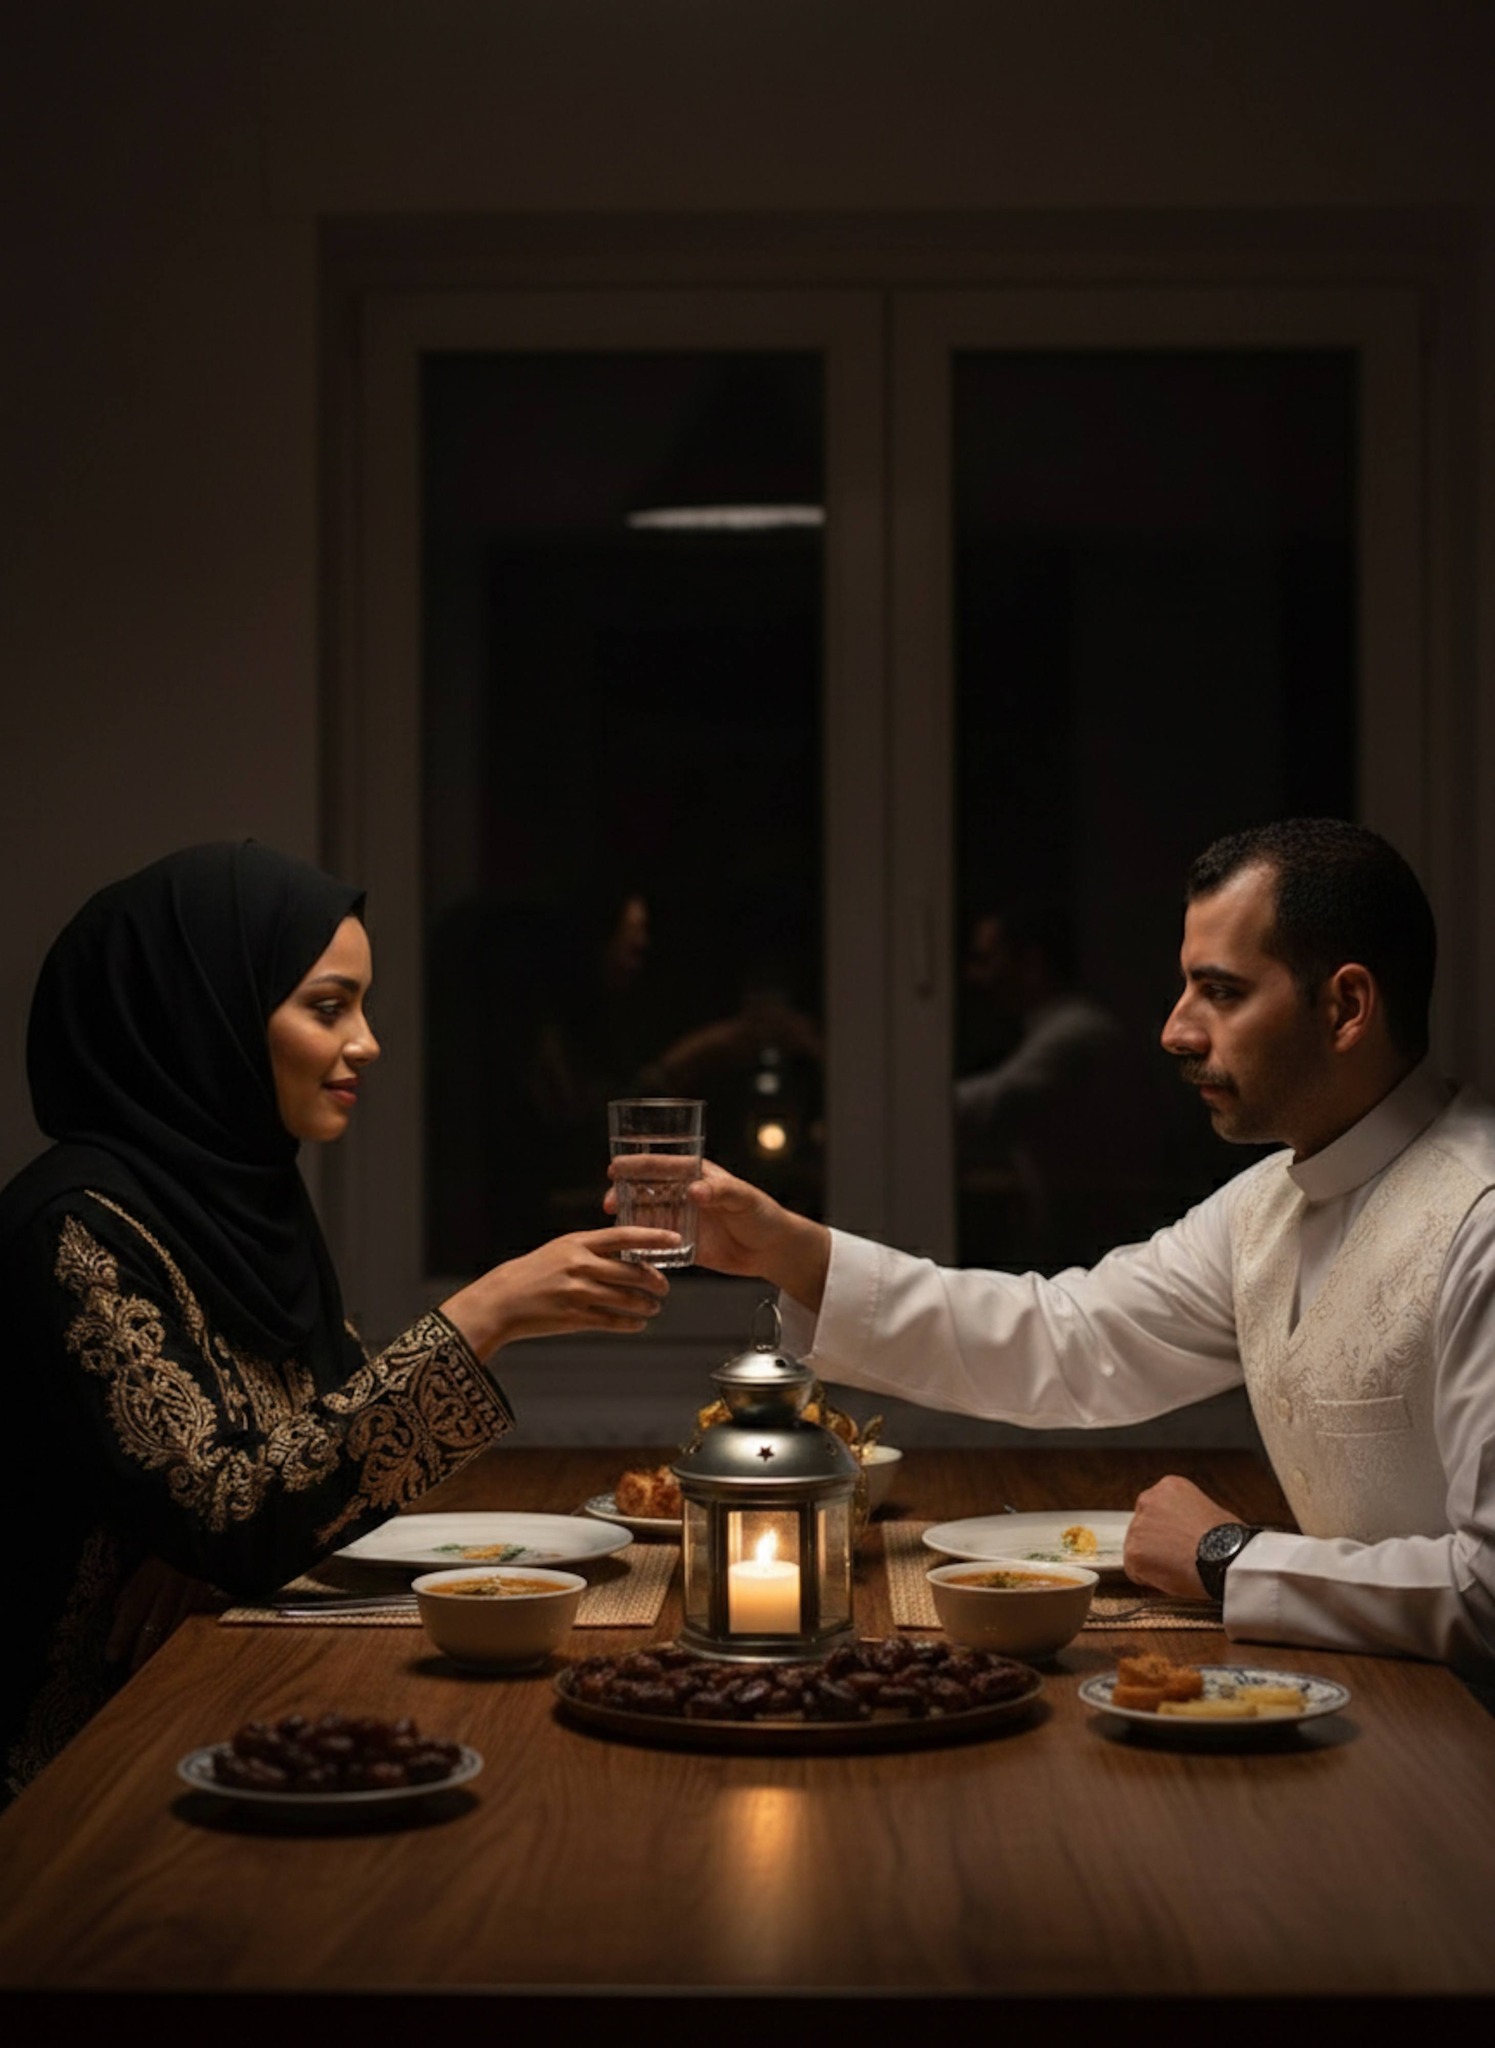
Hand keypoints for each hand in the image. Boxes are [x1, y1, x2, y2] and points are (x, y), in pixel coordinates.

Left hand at [107, 1556, 221, 1671]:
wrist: (205, 1532)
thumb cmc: (170, 1549)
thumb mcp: (147, 1562)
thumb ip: (132, 1587)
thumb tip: (115, 1612)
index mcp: (154, 1570)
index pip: (133, 1606)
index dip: (121, 1633)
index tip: (111, 1655)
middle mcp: (174, 1579)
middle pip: (156, 1619)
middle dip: (143, 1647)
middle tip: (133, 1670)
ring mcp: (195, 1585)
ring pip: (178, 1621)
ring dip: (165, 1646)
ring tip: (155, 1666)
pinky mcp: (212, 1589)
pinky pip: (199, 1616)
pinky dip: (187, 1634)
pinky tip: (180, 1649)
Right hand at [441, 1227, 676, 1356]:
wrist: (502, 1300)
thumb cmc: (533, 1273)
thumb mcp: (561, 1250)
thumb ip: (591, 1250)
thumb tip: (628, 1253)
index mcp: (577, 1243)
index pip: (623, 1236)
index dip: (652, 1237)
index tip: (675, 1240)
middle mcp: (579, 1265)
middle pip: (631, 1271)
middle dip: (655, 1281)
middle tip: (665, 1286)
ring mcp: (577, 1292)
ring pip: (625, 1299)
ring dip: (645, 1304)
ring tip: (654, 1307)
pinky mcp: (573, 1317)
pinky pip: (612, 1321)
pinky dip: (630, 1323)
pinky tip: (638, 1324)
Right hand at [607, 1158, 831, 1310]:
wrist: (771, 1249)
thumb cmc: (762, 1214)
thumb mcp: (744, 1198)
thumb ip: (721, 1192)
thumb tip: (695, 1190)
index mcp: (696, 1176)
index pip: (661, 1166)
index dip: (636, 1166)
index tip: (615, 1168)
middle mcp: (684, 1195)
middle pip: (645, 1190)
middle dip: (623, 1194)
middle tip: (608, 1203)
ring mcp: (681, 1220)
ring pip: (645, 1216)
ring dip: (627, 1220)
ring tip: (613, 1228)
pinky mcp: (682, 1244)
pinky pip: (656, 1243)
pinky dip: (640, 1245)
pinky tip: (627, 1250)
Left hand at [1123, 1475, 1234, 1600]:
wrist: (1227, 1558)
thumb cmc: (1229, 1540)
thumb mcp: (1211, 1510)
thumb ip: (1188, 1515)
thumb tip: (1187, 1530)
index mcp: (1168, 1487)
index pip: (1157, 1510)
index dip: (1169, 1531)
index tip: (1181, 1542)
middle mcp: (1148, 1500)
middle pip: (1143, 1528)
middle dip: (1157, 1544)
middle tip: (1180, 1557)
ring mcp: (1137, 1527)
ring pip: (1138, 1550)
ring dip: (1154, 1562)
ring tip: (1181, 1568)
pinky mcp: (1133, 1553)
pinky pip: (1136, 1572)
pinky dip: (1151, 1580)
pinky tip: (1173, 1576)